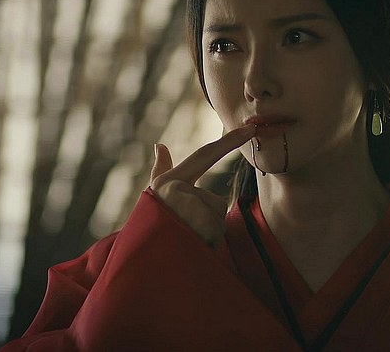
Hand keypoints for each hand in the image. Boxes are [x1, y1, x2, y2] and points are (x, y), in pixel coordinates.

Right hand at [150, 125, 255, 246]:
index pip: (204, 155)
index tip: (251, 129)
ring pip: (217, 218)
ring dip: (205, 235)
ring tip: (182, 241)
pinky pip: (216, 231)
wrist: (139, 262)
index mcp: (168, 181)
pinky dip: (206, 243)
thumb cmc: (151, 230)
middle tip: (183, 237)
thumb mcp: (154, 199)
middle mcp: (174, 187)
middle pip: (214, 203)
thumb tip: (159, 144)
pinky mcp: (195, 217)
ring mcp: (185, 202)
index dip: (229, 141)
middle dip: (205, 226)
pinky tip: (187, 246)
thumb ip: (161, 171)